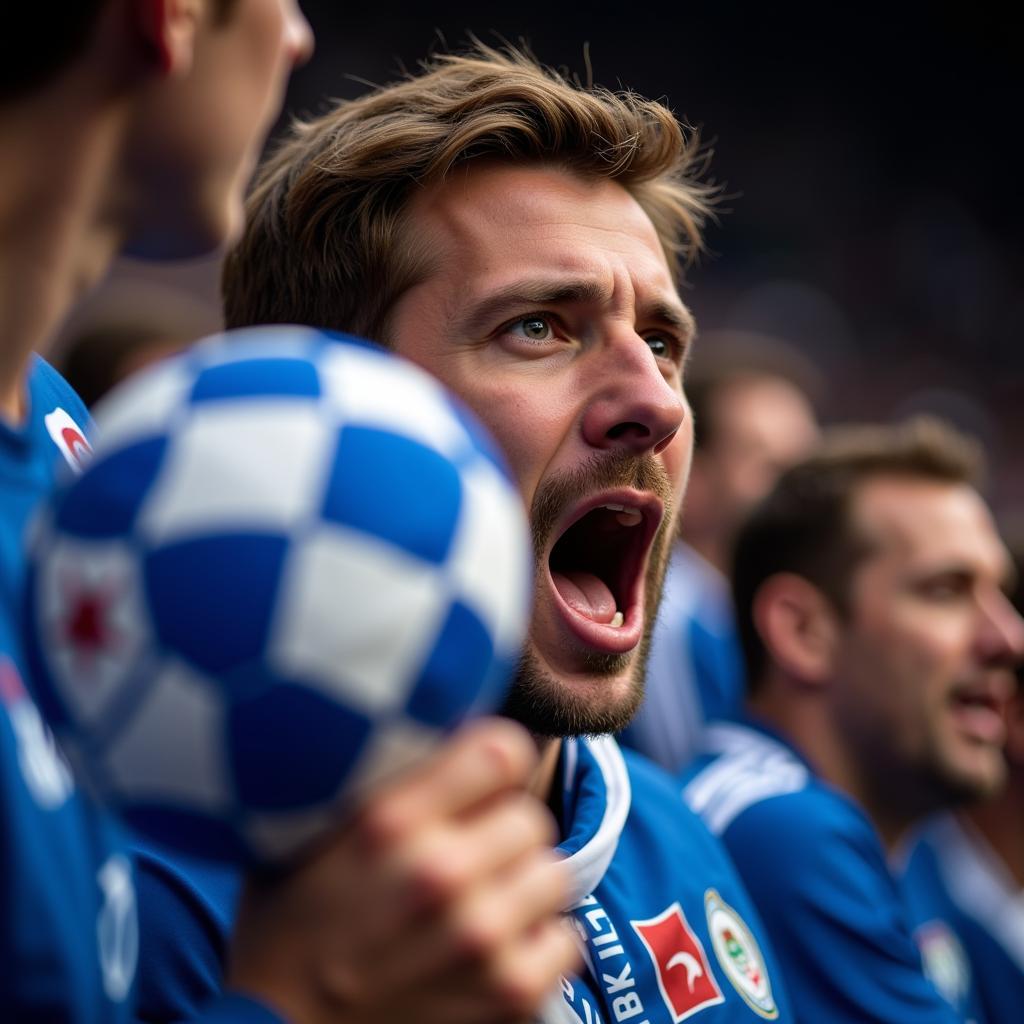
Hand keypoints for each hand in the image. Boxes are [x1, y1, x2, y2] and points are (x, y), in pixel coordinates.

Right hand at [226, 717, 578, 1023]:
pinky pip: (564, 939)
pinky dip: (538, 940)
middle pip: (529, 815)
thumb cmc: (289, 925)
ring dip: (521, 882)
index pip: (500, 751)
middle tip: (471, 848)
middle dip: (502, 827)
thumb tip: (433, 723)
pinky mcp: (506, 992)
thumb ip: (369, 778)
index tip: (481, 776)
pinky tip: (495, 943)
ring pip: (552, 872)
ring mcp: (478, 936)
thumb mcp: (305, 831)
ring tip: (482, 897)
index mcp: (391, 819)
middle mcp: (440, 872)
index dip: (495, 760)